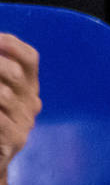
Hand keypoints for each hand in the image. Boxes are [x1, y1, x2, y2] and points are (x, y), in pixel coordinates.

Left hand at [0, 35, 39, 178]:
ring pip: (4, 95)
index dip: (11, 45)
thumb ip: (1, 74)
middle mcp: (31, 102)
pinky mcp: (15, 140)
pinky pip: (0, 120)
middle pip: (16, 73)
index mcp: (28, 86)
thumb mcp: (0, 95)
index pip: (30, 58)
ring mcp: (25, 122)